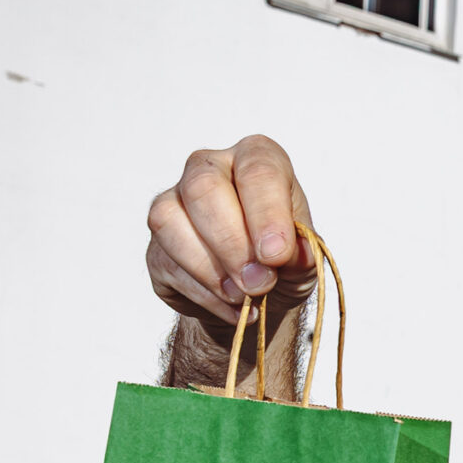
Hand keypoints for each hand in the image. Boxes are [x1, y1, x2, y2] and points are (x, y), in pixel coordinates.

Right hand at [145, 136, 316, 329]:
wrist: (257, 294)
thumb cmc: (284, 260)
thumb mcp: (305, 257)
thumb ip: (300, 253)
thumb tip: (286, 254)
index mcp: (257, 157)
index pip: (258, 171)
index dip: (267, 214)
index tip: (276, 255)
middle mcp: (210, 168)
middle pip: (204, 187)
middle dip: (232, 242)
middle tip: (258, 282)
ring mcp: (174, 201)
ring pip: (170, 221)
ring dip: (211, 269)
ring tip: (244, 296)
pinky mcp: (156, 242)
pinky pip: (167, 261)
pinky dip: (203, 292)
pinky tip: (230, 305)